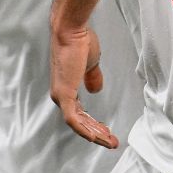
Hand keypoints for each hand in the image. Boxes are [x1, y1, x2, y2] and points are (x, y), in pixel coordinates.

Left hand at [49, 25, 117, 147]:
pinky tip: (96, 137)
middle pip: (80, 123)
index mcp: (66, 88)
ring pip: (78, 124)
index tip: (108, 130)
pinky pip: (74, 119)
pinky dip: (84, 129)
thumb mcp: (90, 64)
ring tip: (110, 141)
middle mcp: (60, 95)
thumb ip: (92, 77)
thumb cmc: (79, 41)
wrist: (71, 30)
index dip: (94, 124)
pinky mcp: (64, 94)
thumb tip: (95, 89)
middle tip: (112, 142)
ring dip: (95, 134)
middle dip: (97, 133)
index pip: (80, 114)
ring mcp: (61, 96)